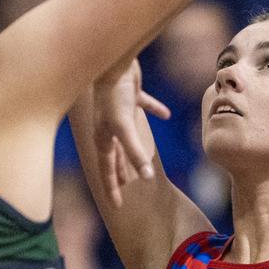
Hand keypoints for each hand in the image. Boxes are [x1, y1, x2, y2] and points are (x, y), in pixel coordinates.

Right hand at [93, 60, 169, 206]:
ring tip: (141, 161)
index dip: (112, 189)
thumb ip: (135, 151)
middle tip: (126, 188)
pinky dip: (153, 111)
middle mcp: (108, 127)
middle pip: (115, 156)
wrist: (114, 61)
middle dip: (120, 172)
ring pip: (127, 136)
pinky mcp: (129, 95)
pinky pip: (143, 106)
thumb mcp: (124, 126)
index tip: (117, 206)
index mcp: (103, 138)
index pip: (107, 170)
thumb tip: (145, 177)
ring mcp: (118, 111)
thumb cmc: (114, 95)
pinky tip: (165, 115)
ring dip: (134, 148)